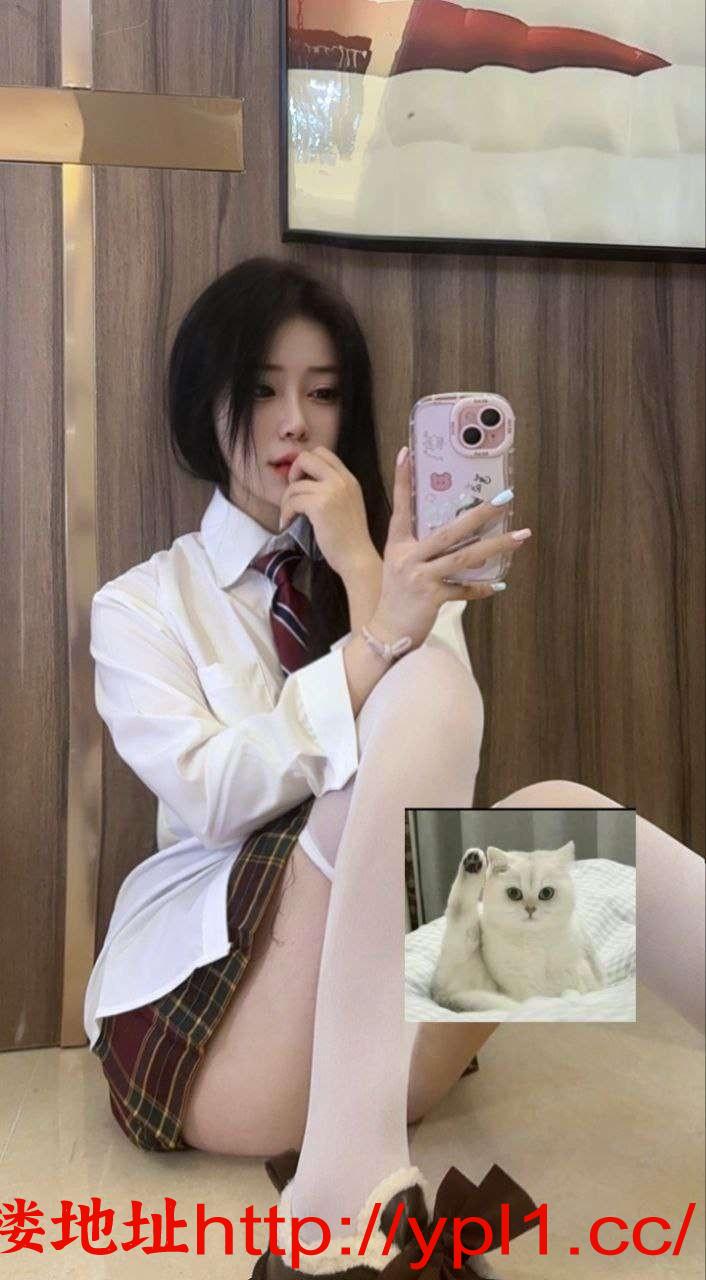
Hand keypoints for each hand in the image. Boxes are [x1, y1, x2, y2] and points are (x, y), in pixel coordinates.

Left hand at [279, 446, 373, 578]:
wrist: (357, 557)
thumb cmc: (350, 538)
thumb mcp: (347, 504)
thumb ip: (333, 489)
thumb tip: (305, 482)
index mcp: (349, 479)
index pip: (322, 453)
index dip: (306, 464)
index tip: (303, 483)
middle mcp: (341, 480)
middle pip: (306, 457)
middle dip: (294, 472)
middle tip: (294, 493)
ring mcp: (331, 491)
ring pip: (295, 485)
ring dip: (286, 500)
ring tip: (288, 515)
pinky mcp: (319, 506)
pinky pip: (292, 501)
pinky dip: (286, 512)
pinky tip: (287, 523)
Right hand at [369, 448, 530, 648]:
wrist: (386, 632)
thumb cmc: (396, 597)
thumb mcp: (400, 566)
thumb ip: (421, 549)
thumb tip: (455, 535)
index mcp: (398, 545)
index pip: (401, 506)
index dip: (403, 479)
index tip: (407, 452)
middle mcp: (408, 557)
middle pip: (450, 531)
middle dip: (480, 514)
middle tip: (505, 499)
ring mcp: (420, 577)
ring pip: (465, 557)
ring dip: (496, 547)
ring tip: (520, 536)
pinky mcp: (431, 598)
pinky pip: (464, 589)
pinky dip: (482, 588)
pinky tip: (499, 585)